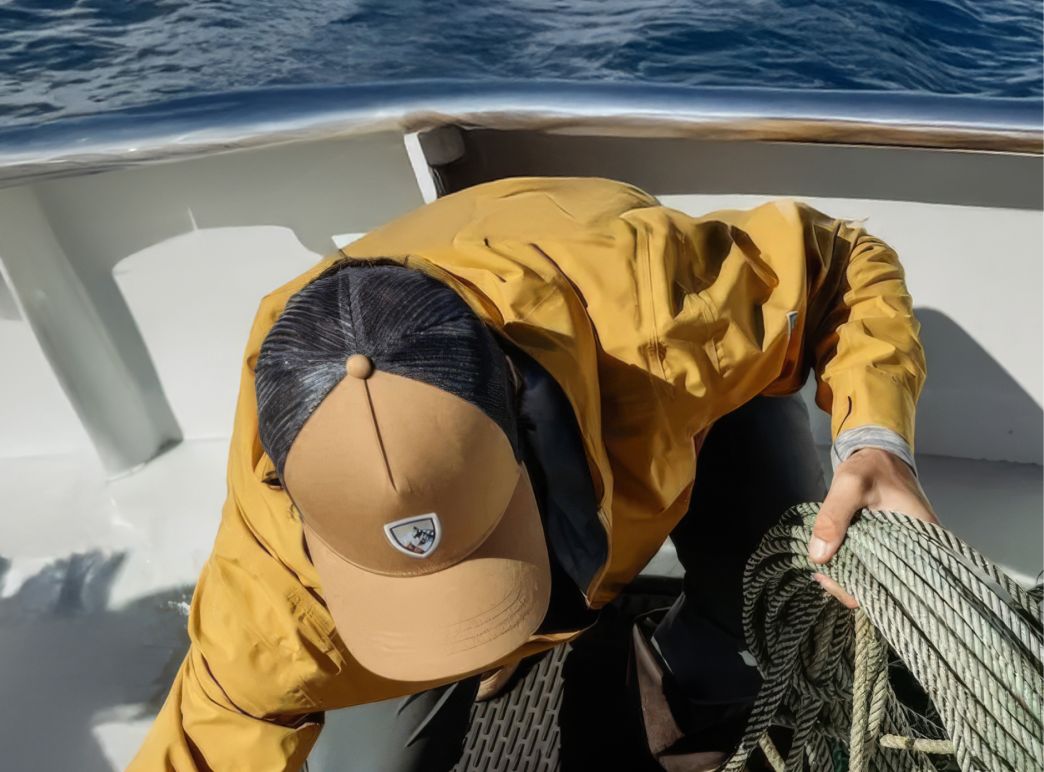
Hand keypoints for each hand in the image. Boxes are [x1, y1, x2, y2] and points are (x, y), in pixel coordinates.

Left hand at [808, 447, 938, 607]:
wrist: (877, 455)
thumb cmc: (870, 467)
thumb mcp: (850, 484)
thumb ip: (834, 516)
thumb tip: (819, 555)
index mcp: (921, 538)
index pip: (898, 584)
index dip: (862, 589)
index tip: (830, 578)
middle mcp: (918, 550)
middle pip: (885, 586)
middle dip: (850, 584)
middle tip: (821, 573)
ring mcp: (903, 549)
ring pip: (876, 577)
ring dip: (849, 574)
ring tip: (823, 565)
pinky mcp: (889, 545)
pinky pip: (871, 564)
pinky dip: (852, 563)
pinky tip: (832, 558)